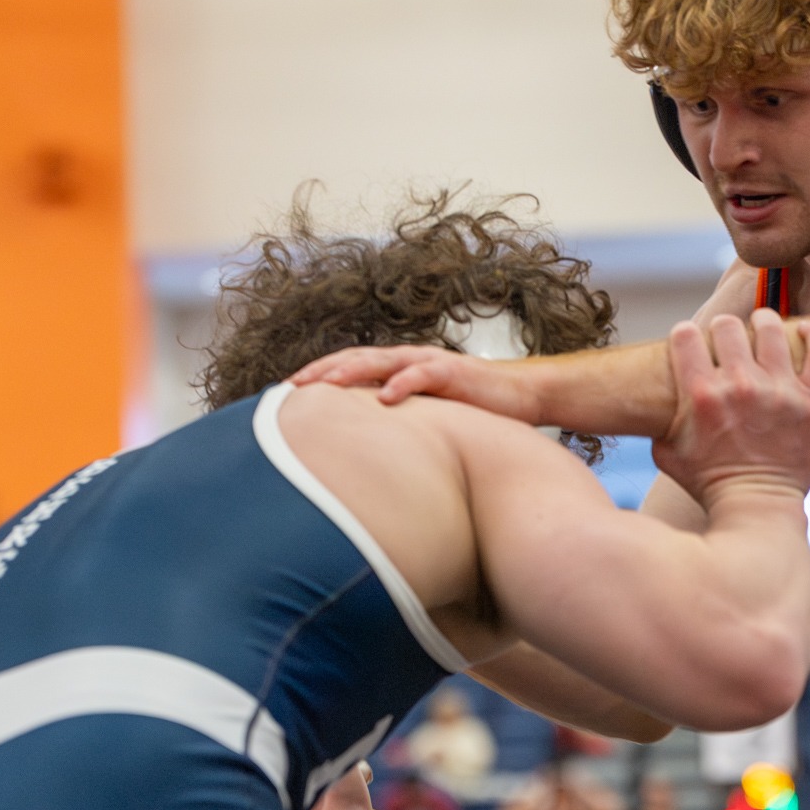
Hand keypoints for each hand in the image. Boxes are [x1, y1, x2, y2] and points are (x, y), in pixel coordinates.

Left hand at [289, 346, 540, 421]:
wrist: (522, 396)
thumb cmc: (472, 409)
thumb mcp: (426, 417)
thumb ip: (397, 424)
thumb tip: (363, 451)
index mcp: (399, 369)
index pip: (351, 367)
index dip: (320, 376)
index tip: (287, 394)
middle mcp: (409, 361)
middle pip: (357, 358)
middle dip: (323, 370)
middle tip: (292, 387)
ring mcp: (431, 364)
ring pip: (383, 361)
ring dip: (353, 370)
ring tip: (327, 384)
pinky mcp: (455, 373)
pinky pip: (424, 375)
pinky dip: (403, 384)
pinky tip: (385, 397)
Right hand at [651, 309, 809, 506]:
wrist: (757, 509)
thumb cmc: (708, 483)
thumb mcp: (665, 452)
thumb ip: (656, 420)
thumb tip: (642, 400)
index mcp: (701, 394)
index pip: (686, 335)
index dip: (686, 334)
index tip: (691, 342)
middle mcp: (740, 386)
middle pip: (727, 326)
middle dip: (722, 329)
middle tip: (727, 340)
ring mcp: (780, 391)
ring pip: (771, 329)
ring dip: (763, 322)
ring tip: (762, 326)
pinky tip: (805, 331)